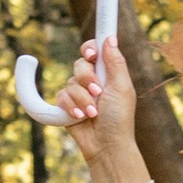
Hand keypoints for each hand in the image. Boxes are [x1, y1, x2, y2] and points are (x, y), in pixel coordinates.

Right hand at [54, 36, 144, 182]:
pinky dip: (70, 107)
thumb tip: (110, 37)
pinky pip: (61, 97)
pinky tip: (79, 117)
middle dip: (87, 78)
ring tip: (93, 113)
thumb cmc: (119, 118)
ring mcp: (79, 93)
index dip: (89, 48)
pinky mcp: (67, 106)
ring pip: (70, 82)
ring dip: (82, 99)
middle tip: (98, 91)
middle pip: (79, 64)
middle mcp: (92, 80)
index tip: (91, 54)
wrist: (107, 145)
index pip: (94, 50)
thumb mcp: (121, 87)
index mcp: (107, 73)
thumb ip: (115, 62)